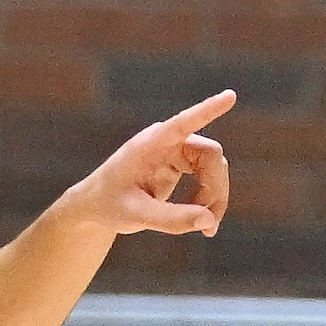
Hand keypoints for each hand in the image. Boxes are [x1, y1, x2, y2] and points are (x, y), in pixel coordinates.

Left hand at [65, 88, 231, 240]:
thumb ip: (171, 219)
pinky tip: (200, 219)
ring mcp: (175, 150)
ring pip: (213, 166)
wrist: (95, 206)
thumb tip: (209, 221)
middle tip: (211, 225)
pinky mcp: (180, 162)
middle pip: (210, 156)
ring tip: (206, 228)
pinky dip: (208, 198)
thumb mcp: (135, 216)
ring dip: (214, 196)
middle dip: (215, 189)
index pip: (182, 124)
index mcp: (149, 145)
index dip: (208, 111)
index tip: (229, 96)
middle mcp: (166, 140)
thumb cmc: (108, 206)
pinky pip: (207, 175)